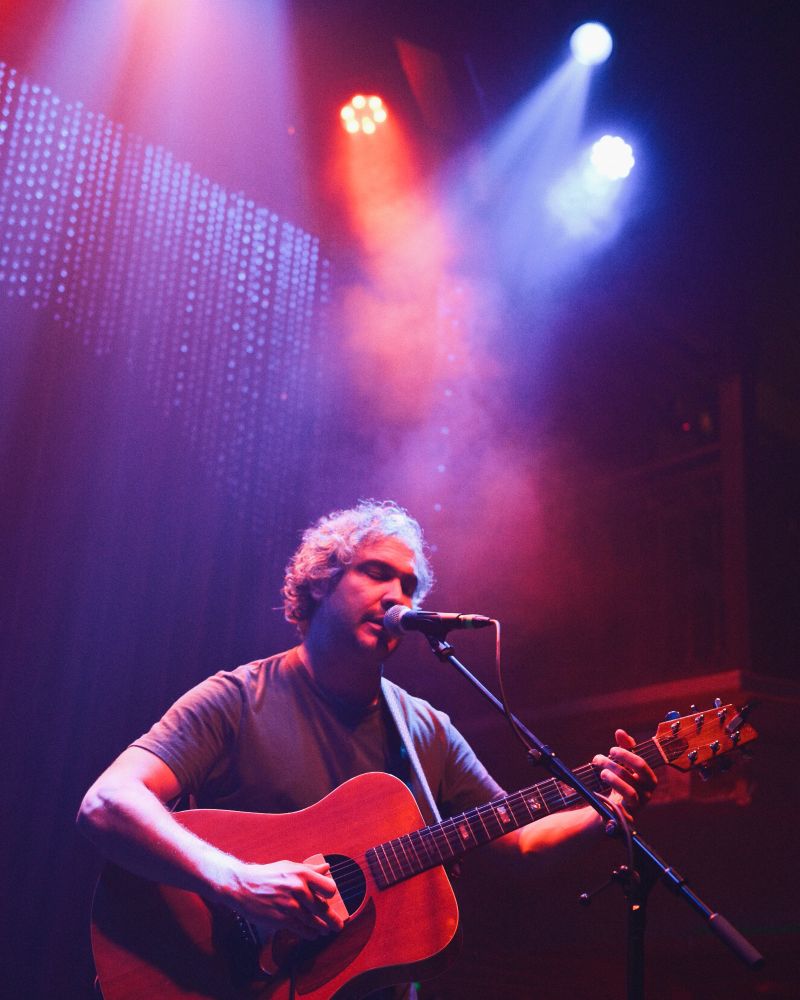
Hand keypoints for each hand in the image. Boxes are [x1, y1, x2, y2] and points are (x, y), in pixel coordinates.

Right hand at [222, 860, 345, 939]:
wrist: (243, 886)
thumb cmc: (267, 875)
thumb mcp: (289, 866)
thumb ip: (310, 869)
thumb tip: (327, 868)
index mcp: (302, 874)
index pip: (328, 888)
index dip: (331, 894)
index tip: (330, 898)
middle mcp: (298, 889)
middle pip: (323, 908)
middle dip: (333, 919)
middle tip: (338, 925)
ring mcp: (290, 905)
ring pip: (313, 921)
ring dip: (322, 928)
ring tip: (326, 930)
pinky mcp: (281, 919)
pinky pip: (301, 929)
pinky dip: (309, 933)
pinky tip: (313, 934)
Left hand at [593, 729, 656, 820]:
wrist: (613, 809)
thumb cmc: (621, 782)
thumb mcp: (623, 765)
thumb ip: (624, 748)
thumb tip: (620, 732)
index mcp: (648, 779)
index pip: (641, 764)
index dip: (625, 754)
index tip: (610, 750)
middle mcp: (647, 793)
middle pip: (635, 776)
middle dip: (616, 764)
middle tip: (600, 759)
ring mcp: (638, 806)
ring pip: (630, 792)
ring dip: (613, 779)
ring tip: (601, 773)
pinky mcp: (628, 818)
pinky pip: (622, 810)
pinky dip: (611, 801)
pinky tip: (601, 792)